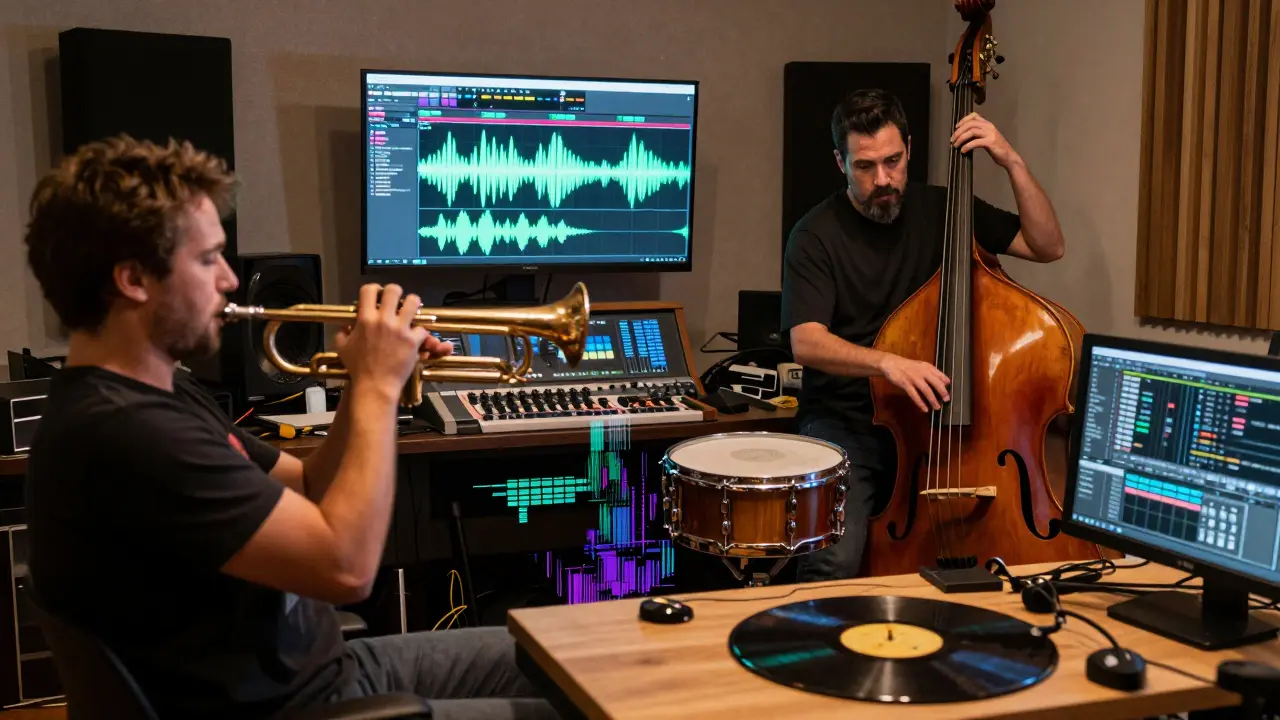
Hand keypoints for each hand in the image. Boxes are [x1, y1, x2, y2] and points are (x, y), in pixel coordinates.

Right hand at [332, 284, 451, 398]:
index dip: (375, 289)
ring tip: (411, 311)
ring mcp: (399, 329)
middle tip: (398, 301)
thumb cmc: (358, 369)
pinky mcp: (412, 340)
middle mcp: (383, 320)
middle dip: (396, 292)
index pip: (369, 290)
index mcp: (365, 319)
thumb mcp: (342, 348)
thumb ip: (342, 333)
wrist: (374, 385)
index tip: (378, 294)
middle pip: (394, 290)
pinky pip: (423, 328)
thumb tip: (345, 326)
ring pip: (414, 302)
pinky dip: (421, 332)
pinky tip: (417, 336)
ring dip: (414, 305)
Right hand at [879, 354, 950, 411]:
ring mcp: (914, 378)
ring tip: (937, 407)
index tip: (951, 391)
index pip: (940, 375)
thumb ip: (934, 373)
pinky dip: (920, 403)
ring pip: (926, 390)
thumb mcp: (922, 366)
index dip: (946, 384)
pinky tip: (924, 409)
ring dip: (933, 400)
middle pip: (935, 383)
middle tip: (947, 400)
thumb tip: (946, 382)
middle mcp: (922, 372)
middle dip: (942, 392)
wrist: (891, 363)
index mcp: (927, 367)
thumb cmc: (907, 366)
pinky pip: (915, 395)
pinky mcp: (906, 384)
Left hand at [951, 112, 1019, 167]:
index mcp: (988, 124)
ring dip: (960, 138)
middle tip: (952, 140)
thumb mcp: (988, 137)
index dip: (963, 120)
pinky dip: (967, 146)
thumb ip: (978, 134)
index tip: (956, 127)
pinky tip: (963, 151)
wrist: (1009, 157)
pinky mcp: (990, 142)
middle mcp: (989, 126)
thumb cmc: (997, 149)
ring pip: (971, 131)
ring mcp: (990, 134)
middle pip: (970, 124)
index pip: (974, 116)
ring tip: (956, 145)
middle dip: (958, 132)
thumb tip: (963, 136)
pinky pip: (975, 142)